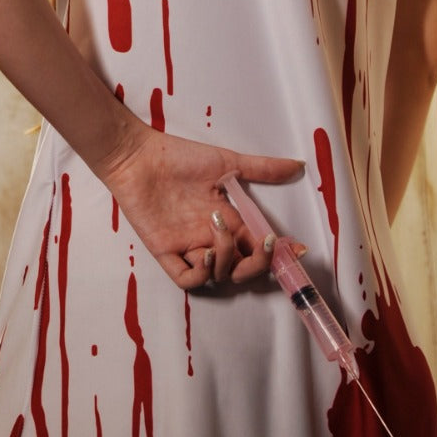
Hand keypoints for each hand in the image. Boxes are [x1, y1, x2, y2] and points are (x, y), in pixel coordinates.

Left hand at [95, 120, 304, 289]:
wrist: (139, 156)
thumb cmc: (178, 157)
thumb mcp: (227, 162)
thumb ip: (262, 168)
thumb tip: (298, 165)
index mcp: (227, 220)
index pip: (257, 248)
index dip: (276, 254)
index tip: (295, 249)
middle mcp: (210, 238)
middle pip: (242, 270)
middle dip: (258, 265)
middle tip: (261, 245)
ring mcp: (188, 247)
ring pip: (218, 276)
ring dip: (226, 260)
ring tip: (218, 231)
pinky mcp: (165, 252)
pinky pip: (187, 280)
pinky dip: (201, 274)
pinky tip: (203, 251)